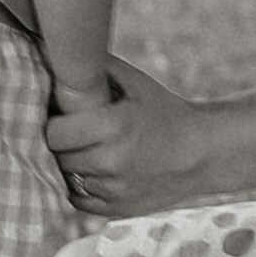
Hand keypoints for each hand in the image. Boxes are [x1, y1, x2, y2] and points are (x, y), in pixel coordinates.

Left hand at [54, 55, 194, 214]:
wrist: (202, 152)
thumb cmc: (165, 111)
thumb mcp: (136, 83)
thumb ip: (98, 67)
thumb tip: (56, 46)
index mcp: (113, 126)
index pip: (53, 133)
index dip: (54, 124)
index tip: (62, 118)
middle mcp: (111, 161)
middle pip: (59, 157)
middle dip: (63, 145)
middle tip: (74, 134)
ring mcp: (115, 189)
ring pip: (68, 178)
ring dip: (73, 166)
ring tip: (89, 151)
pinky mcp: (118, 209)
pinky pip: (80, 200)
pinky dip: (83, 187)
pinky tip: (97, 171)